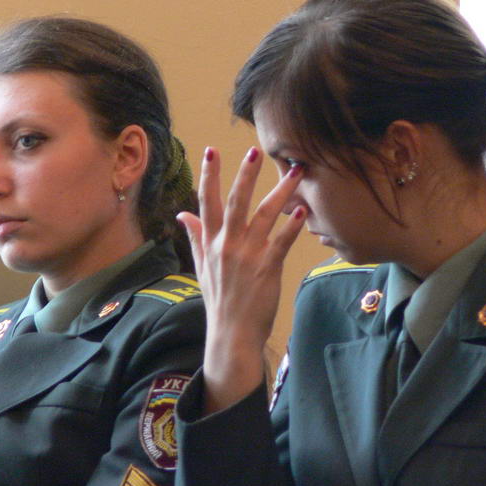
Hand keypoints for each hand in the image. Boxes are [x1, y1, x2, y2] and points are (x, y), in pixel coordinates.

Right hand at [177, 147, 305, 412]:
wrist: (231, 335)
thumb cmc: (219, 300)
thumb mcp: (201, 267)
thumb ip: (195, 236)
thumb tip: (182, 213)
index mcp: (211, 243)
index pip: (207, 202)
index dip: (209, 176)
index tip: (211, 151)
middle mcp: (227, 245)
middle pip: (235, 202)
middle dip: (244, 175)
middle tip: (254, 151)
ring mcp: (247, 255)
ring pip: (264, 216)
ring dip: (281, 192)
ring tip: (295, 172)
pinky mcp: (267, 268)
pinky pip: (281, 241)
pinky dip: (292, 226)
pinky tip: (303, 211)